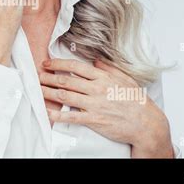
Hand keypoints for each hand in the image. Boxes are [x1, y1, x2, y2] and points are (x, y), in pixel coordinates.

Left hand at [39, 58, 173, 157]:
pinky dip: (57, 115)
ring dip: (48, 92)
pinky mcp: (94, 120)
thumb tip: (96, 60)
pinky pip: (71, 117)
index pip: (75, 67)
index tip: (48, 63)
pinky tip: (47, 112)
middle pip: (66, 81)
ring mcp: (94, 105)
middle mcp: (96, 89)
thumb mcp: (125, 78)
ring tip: (38, 90)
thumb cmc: (136, 101)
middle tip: (37, 76)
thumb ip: (108, 68)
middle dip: (49, 78)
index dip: (58, 64)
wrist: (146, 123)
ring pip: (65, 96)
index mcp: (103, 77)